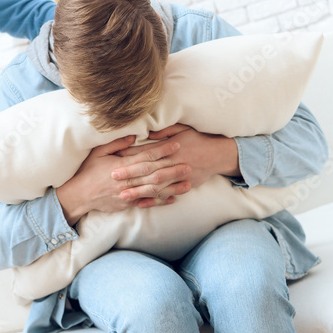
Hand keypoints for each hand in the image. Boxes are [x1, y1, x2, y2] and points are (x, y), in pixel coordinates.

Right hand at [55, 135, 189, 224]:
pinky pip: (147, 203)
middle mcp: (127, 180)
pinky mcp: (127, 204)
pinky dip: (161, 201)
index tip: (175, 145)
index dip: (162, 150)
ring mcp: (128, 194)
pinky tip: (174, 198)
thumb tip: (133, 136)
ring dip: (172, 187)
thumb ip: (116, 143)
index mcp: (121, 166)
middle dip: (172, 169)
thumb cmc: (87, 171)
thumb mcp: (98, 152)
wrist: (78, 196)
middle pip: (154, 174)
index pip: (146, 157)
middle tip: (189, 165)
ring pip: (154, 190)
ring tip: (188, 183)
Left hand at [113, 124, 239, 203]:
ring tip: (122, 195)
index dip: (130, 154)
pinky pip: (167, 195)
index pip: (146, 151)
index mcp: (170, 148)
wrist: (219, 154)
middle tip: (113, 177)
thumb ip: (164, 131)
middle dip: (130, 173)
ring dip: (138, 191)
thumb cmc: (198, 139)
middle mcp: (173, 162)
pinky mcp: (183, 186)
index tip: (116, 157)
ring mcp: (178, 176)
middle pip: (148, 169)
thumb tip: (146, 132)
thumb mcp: (182, 129)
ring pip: (155, 185)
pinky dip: (154, 200)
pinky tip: (141, 204)